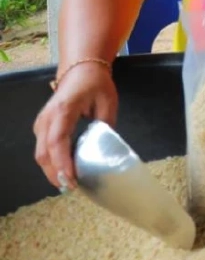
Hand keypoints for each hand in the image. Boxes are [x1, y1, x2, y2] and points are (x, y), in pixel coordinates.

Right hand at [33, 62, 116, 188]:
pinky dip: (52, 163)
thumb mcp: (108, 102)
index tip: (71, 178)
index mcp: (63, 110)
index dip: (62, 162)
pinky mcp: (42, 128)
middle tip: (73, 188)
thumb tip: (105, 149)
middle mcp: (47, 118)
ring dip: (53, 171)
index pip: (58, 141)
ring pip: (41, 154)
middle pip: (44, 153)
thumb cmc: (96, 84)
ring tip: (70, 184)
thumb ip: (105, 125)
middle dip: (56, 173)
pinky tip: (65, 172)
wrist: (81, 70)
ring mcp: (41, 123)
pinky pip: (43, 149)